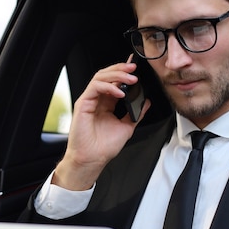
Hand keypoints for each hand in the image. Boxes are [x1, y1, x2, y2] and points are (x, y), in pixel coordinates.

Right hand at [53, 57, 150, 189]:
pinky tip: (120, 92)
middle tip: (133, 68)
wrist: (93, 159)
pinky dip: (108, 87)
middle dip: (121, 69)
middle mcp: (97, 100)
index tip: (135, 68)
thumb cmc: (104, 147)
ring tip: (130, 78)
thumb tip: (146, 102)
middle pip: (107, 76)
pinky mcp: (83, 104)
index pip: (114, 82)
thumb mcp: (127, 127)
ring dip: (117, 75)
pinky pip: (94, 88)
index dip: (123, 73)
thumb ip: (136, 113)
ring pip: (100, 78)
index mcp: (106, 104)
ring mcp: (89, 101)